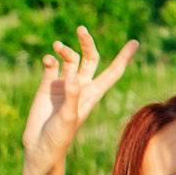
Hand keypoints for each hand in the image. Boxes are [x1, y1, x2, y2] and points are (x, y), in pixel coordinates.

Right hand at [22, 25, 138, 165]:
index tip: (135, 42)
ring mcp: (64, 85)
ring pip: (69, 59)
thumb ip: (72, 95)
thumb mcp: (69, 116)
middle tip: (81, 29)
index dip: (123, 57)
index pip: (113, 72)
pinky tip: (48, 60)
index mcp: (93, 94)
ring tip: (58, 46)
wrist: (40, 145)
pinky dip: (50, 59)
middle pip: (90, 58)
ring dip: (65, 50)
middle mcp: (81, 86)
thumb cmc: (60, 135)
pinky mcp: (47, 86)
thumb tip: (72, 75)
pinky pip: (51, 66)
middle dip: (87, 43)